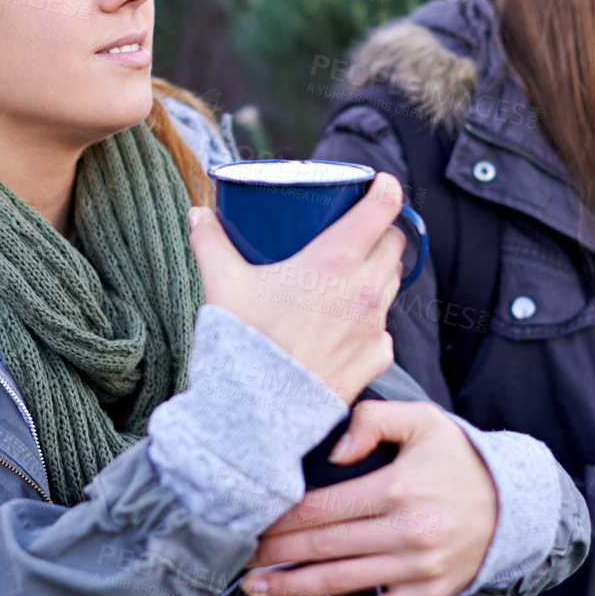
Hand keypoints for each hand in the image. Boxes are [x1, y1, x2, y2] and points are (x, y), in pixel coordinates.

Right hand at [188, 176, 407, 403]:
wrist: (258, 412)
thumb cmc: (243, 343)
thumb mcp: (222, 284)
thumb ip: (211, 242)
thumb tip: (198, 214)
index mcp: (335, 260)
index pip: (383, 208)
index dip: (386, 188)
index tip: (378, 183)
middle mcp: (366, 289)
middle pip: (396, 242)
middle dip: (383, 230)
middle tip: (359, 229)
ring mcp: (375, 325)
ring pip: (394, 282)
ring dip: (380, 271)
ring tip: (353, 273)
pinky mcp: (377, 358)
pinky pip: (385, 328)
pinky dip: (371, 320)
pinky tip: (348, 324)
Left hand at [238, 400, 497, 595]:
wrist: (514, 504)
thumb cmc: (458, 458)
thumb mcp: (423, 420)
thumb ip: (374, 420)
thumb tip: (333, 453)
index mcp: (398, 487)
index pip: (324, 508)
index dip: (282, 518)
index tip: (250, 521)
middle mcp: (406, 531)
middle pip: (324, 547)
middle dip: (275, 554)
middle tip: (236, 557)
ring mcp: (416, 569)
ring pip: (340, 584)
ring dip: (292, 589)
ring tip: (254, 588)